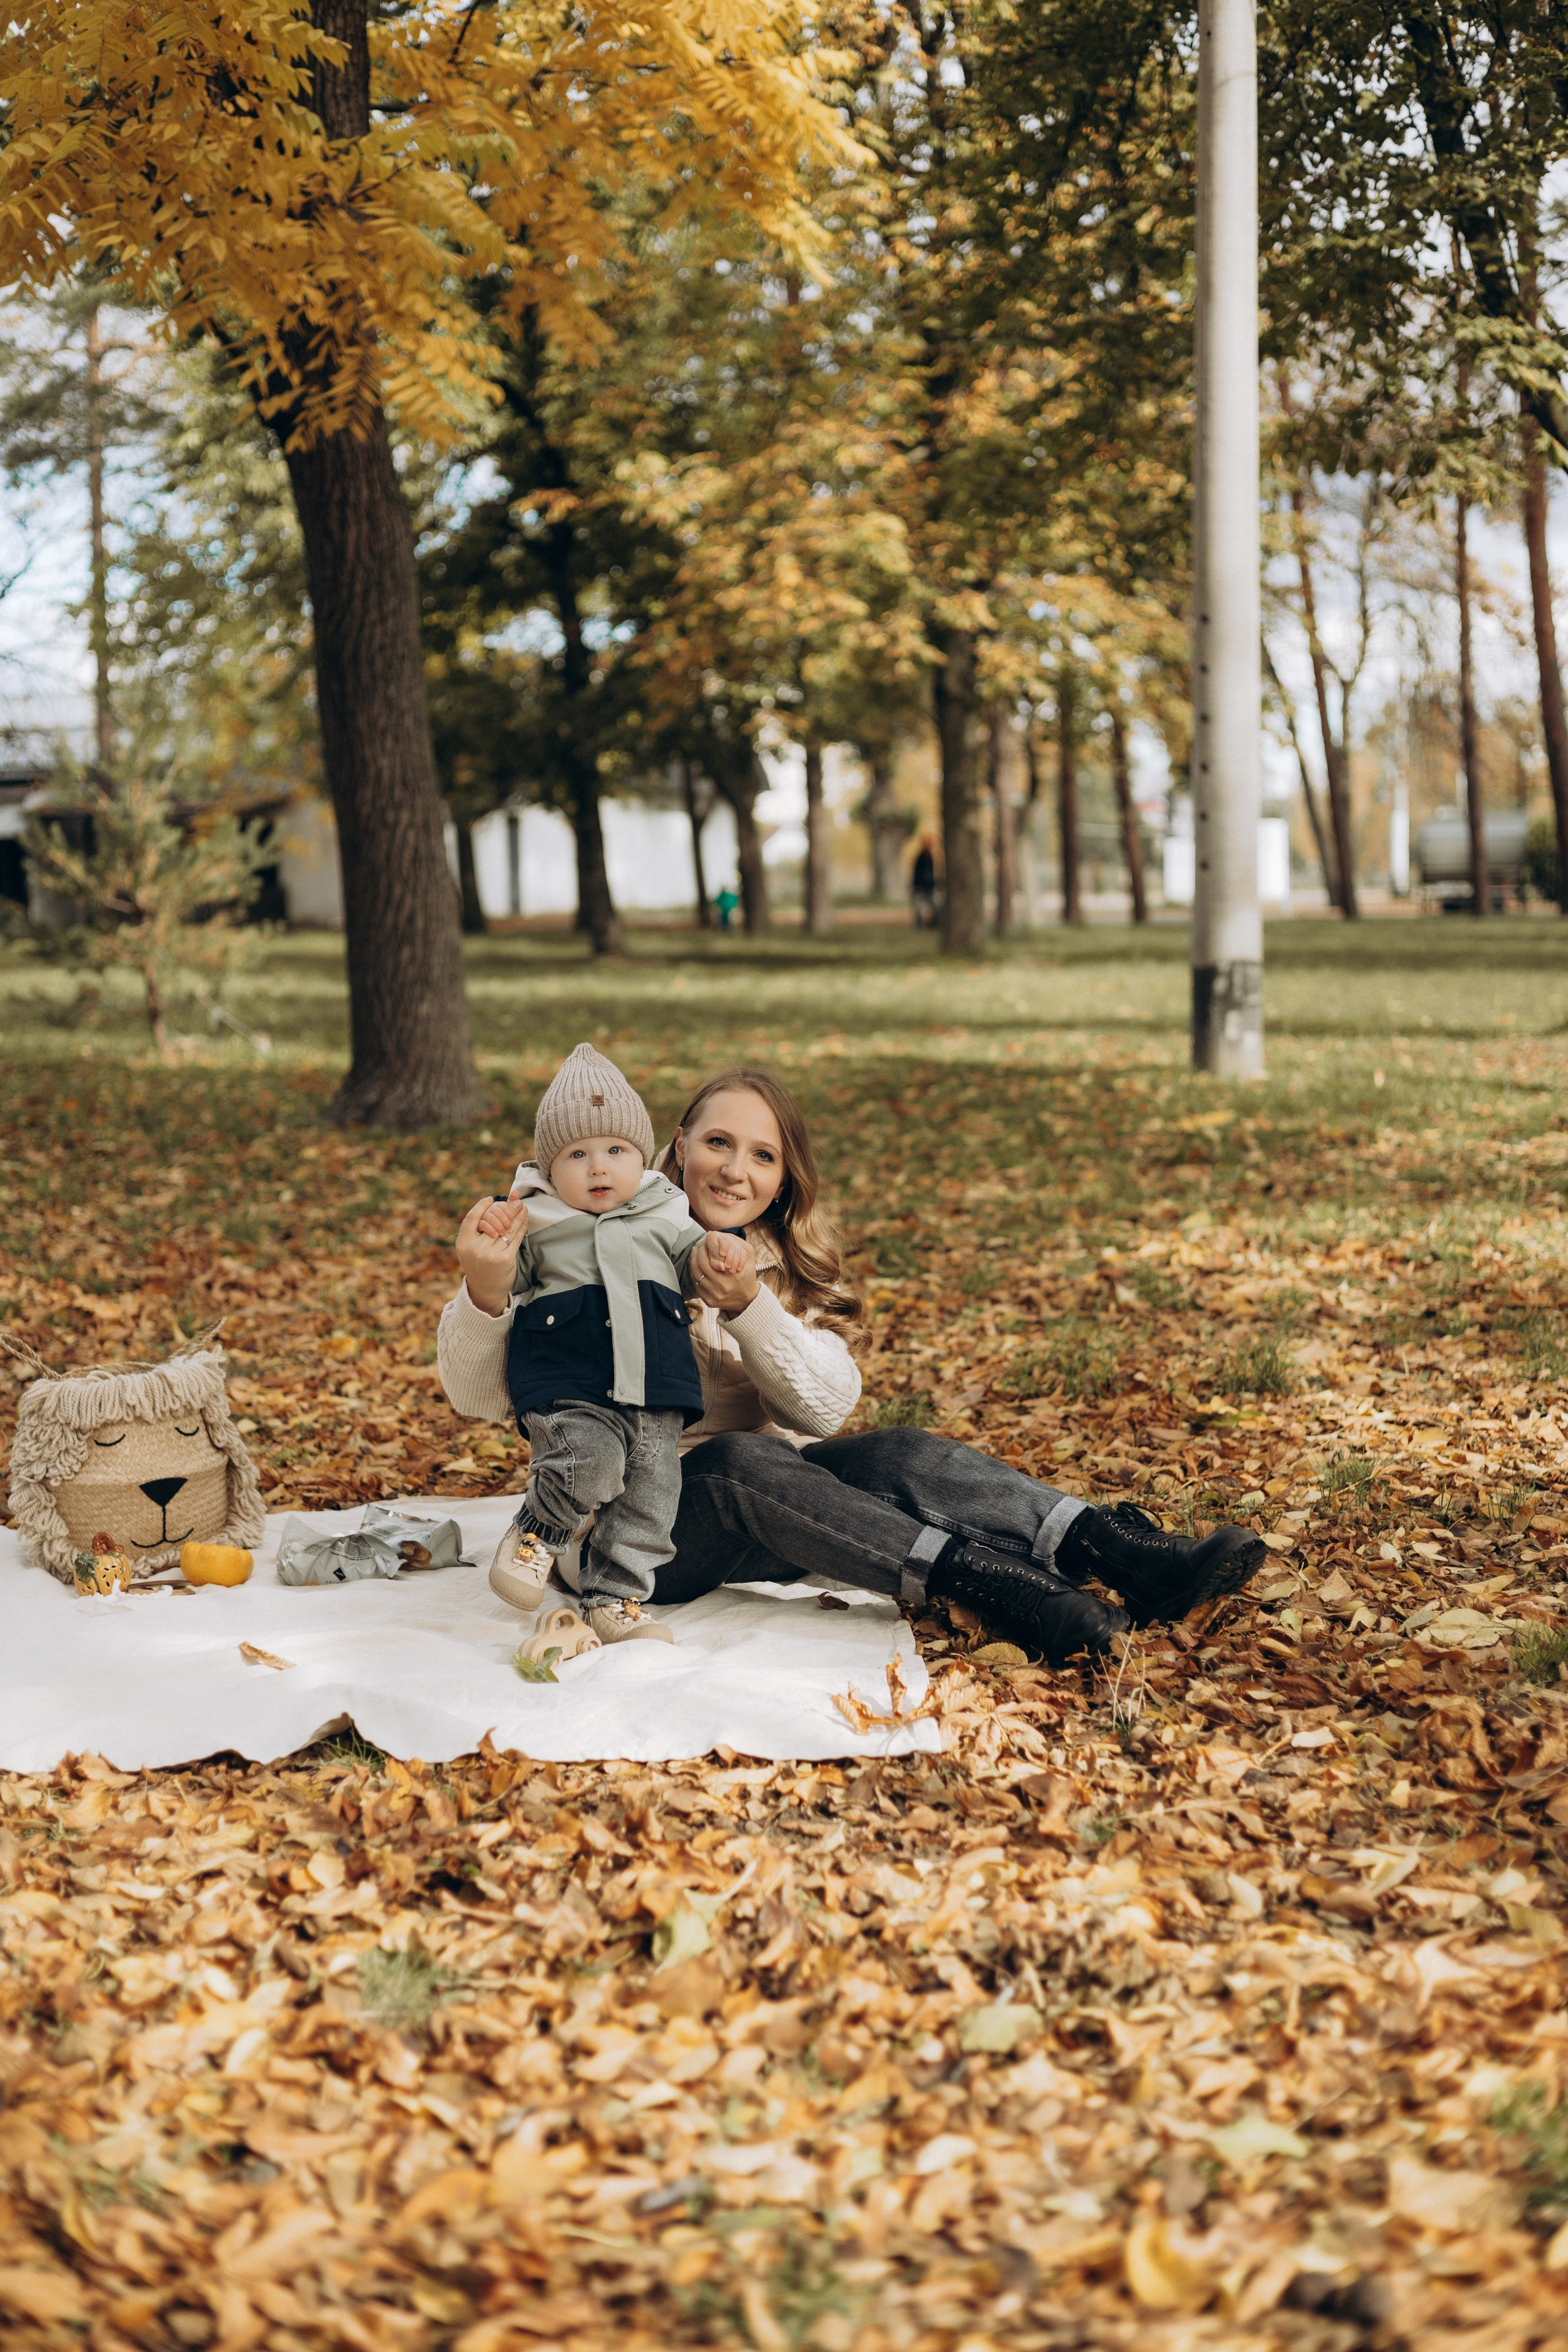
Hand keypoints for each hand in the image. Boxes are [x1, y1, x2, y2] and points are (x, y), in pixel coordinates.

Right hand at [457, 1195, 527, 1315]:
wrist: (485, 1290)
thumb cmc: (478, 1264)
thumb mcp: (470, 1248)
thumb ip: (477, 1229)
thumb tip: (492, 1202)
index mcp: (463, 1243)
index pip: (472, 1217)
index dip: (481, 1206)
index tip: (491, 1199)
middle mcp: (476, 1247)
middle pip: (493, 1221)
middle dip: (507, 1209)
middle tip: (516, 1201)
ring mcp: (491, 1254)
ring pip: (507, 1228)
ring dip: (517, 1216)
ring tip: (523, 1207)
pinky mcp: (505, 1259)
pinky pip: (515, 1238)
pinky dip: (521, 1227)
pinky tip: (525, 1221)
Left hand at [690, 1229, 759, 1315]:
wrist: (747, 1299)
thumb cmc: (747, 1274)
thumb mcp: (749, 1256)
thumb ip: (738, 1243)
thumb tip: (716, 1235)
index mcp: (734, 1274)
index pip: (715, 1255)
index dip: (708, 1244)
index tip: (707, 1238)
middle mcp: (724, 1286)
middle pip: (702, 1263)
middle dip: (699, 1250)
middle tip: (700, 1244)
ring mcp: (715, 1295)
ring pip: (696, 1273)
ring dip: (693, 1260)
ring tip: (695, 1252)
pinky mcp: (709, 1301)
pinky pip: (696, 1283)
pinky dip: (693, 1272)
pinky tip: (694, 1264)